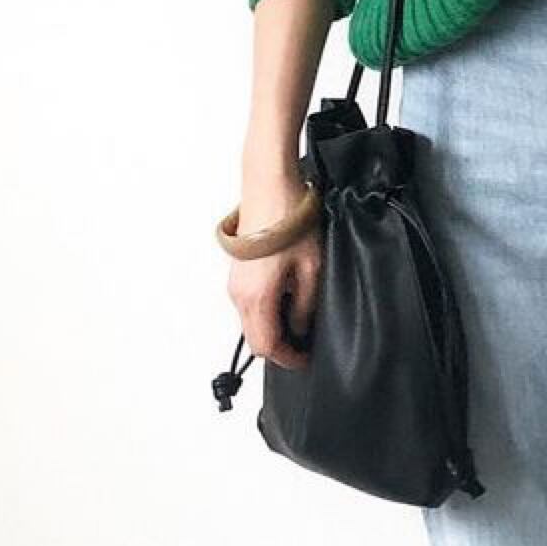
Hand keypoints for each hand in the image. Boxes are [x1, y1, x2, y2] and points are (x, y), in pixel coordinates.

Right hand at [227, 171, 322, 371]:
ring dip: (273, 328)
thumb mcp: (312, 269)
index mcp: (256, 297)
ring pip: (251, 322)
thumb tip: (301, 328)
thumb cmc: (290, 221)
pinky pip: (249, 304)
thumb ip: (305, 306)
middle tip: (305, 344)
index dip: (288, 359)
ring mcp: (234, 283)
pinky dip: (266, 311)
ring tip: (301, 318)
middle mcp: (238, 294)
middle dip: (280, 347)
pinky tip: (288, 298)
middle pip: (255, 339)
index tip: (306, 359)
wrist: (268, 186)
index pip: (267, 347)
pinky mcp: (237, 273)